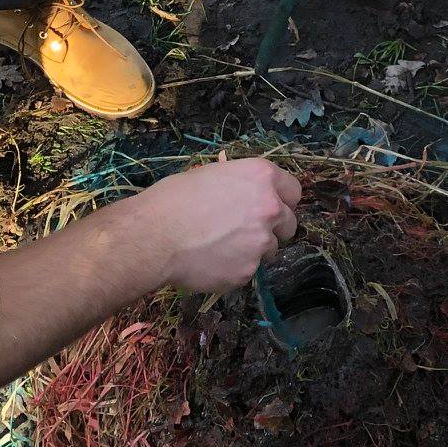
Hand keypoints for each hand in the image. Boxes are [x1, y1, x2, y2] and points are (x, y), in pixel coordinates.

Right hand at [128, 158, 300, 293]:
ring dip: (254, 249)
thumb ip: (238, 186)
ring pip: (271, 250)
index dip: (281, 199)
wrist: (154, 235)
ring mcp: (261, 243)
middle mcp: (270, 208)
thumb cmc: (174, 198)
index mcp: (262, 177)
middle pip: (289, 223)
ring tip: (220, 246)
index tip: (271, 206)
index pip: (294, 190)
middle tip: (246, 230)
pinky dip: (234, 268)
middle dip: (273, 228)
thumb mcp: (210, 175)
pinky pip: (248, 270)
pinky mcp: (248, 271)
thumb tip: (242, 194)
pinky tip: (210, 261)